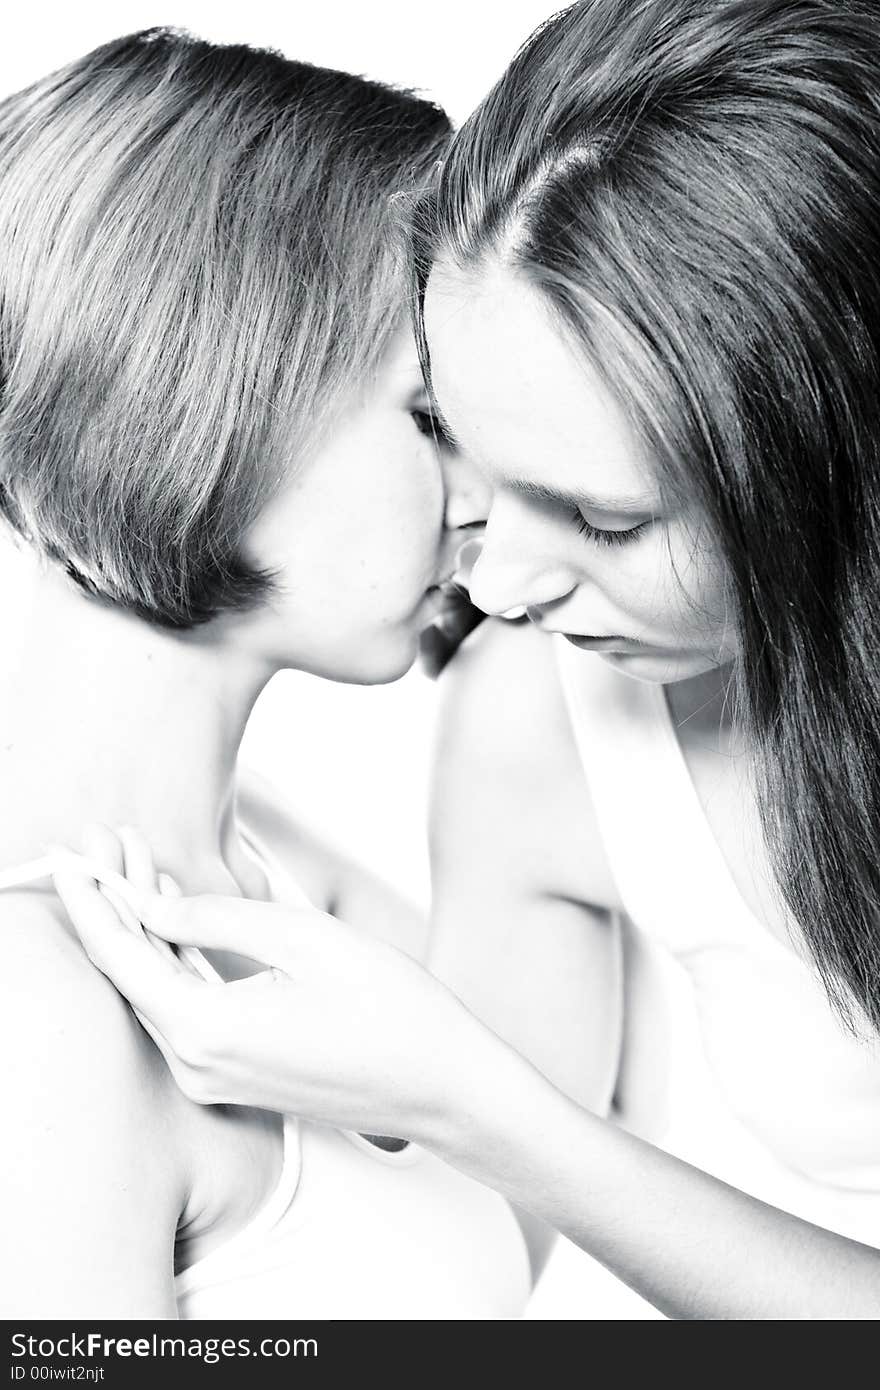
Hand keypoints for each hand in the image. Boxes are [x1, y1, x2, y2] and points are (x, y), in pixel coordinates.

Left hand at [53, 825, 484, 1144]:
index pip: (121, 958)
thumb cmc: (390, 1011)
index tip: (74, 856)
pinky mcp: (238, 1075)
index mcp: (209, 1031)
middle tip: (107, 841)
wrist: (441, 1086)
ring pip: (157, 990)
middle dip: (116, 903)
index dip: (93, 902)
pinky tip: (172, 913)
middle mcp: (199, 1065)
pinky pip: (185, 1010)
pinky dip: (174, 959)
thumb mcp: (306, 939)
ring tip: (135, 862)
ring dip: (145, 928)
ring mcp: (217, 1077)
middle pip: (132, 974)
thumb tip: (153, 904)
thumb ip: (221, 918)